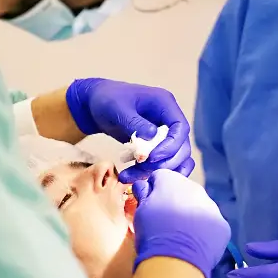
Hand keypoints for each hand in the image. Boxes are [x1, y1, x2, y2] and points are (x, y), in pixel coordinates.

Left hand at [66, 78, 193, 182]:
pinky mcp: (156, 146)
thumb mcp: (117, 108)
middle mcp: (169, 119)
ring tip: (130, 176)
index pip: (180, 128)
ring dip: (156, 171)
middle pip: (181, 147)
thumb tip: (152, 137)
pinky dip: (153, 173)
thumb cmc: (107, 100)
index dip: (171, 145)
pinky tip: (135, 178)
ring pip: (173, 159)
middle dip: (164, 162)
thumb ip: (135, 122)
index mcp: (165, 104)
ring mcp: (164, 134)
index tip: (151, 157)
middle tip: (141, 169)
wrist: (96, 106)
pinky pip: (164, 163)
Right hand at [131, 170, 230, 277]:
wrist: (175, 261)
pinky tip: (194, 244)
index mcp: (171, 181)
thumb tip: (143, 185)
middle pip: (183, 190)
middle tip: (165, 222)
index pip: (160, 177)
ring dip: (191, 216)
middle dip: (175, 201)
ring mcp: (211, 207)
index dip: (153, 190)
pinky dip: (204, 232)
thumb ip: (143, 194)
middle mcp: (195, 189)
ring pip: (199, 207)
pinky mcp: (222, 225)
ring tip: (180, 236)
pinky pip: (211, 224)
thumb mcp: (139, 212)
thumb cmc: (153, 234)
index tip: (150, 204)